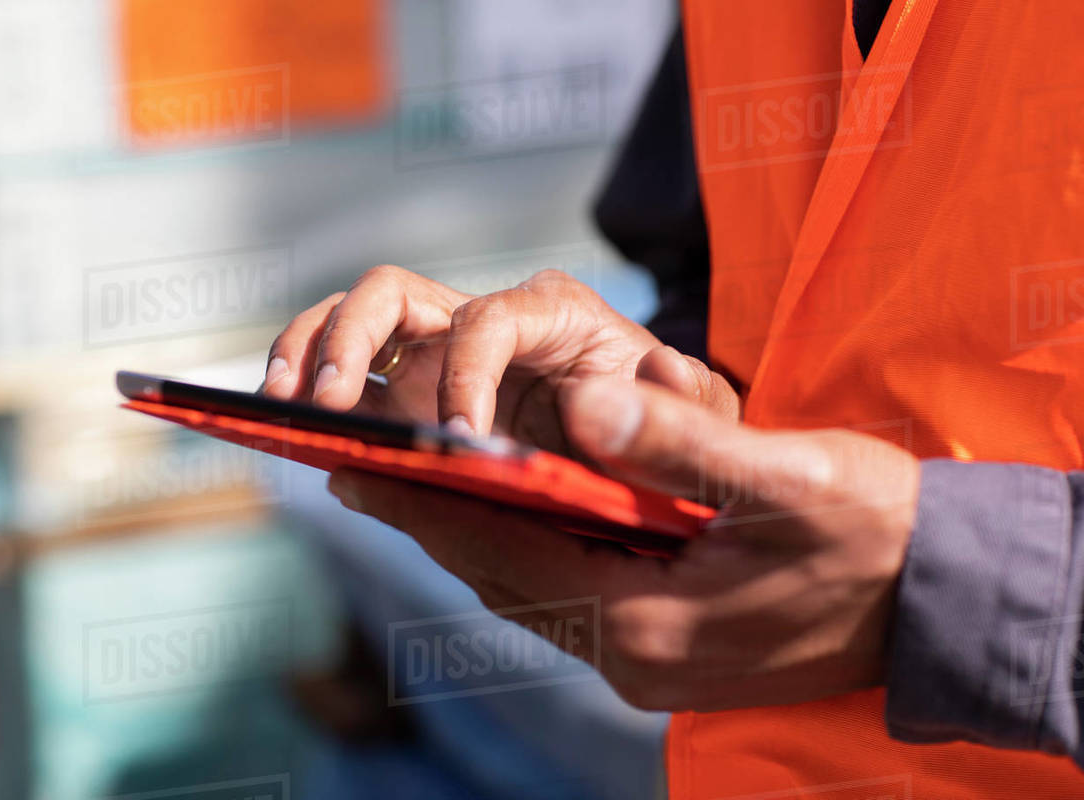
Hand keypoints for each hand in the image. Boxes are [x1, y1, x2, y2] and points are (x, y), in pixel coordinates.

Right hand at [263, 266, 736, 453]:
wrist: (650, 447)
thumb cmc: (671, 424)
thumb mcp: (700, 417)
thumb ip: (685, 401)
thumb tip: (638, 377)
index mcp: (553, 314)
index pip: (486, 319)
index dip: (464, 375)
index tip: (461, 443)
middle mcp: (486, 318)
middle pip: (392, 293)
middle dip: (353, 344)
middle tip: (334, 407)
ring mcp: (438, 350)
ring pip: (351, 318)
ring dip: (307, 353)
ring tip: (281, 409)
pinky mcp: (411, 388)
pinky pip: (346, 368)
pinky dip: (306, 380)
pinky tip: (285, 422)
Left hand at [326, 376, 918, 710]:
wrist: (941, 600)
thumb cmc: (876, 534)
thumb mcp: (789, 478)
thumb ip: (682, 445)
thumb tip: (587, 398)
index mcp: (650, 622)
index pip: (508, 556)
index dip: (431, 507)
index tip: (362, 467)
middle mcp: (634, 655)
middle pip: (504, 580)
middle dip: (434, 522)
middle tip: (363, 468)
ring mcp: (648, 657)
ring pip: (531, 590)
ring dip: (474, 536)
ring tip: (414, 483)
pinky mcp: (664, 644)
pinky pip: (568, 595)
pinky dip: (526, 550)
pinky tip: (506, 511)